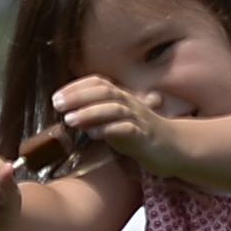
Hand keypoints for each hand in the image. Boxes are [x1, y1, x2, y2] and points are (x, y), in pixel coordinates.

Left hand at [54, 76, 177, 171]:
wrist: (173, 147)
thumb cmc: (138, 132)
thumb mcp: (113, 121)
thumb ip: (93, 116)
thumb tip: (68, 114)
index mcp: (121, 97)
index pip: (98, 83)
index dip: (76, 87)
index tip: (56, 96)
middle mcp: (130, 104)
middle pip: (105, 92)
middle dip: (79, 96)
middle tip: (58, 104)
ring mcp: (139, 119)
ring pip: (115, 109)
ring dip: (90, 112)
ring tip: (70, 120)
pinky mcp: (145, 137)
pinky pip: (128, 129)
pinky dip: (110, 130)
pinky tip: (94, 135)